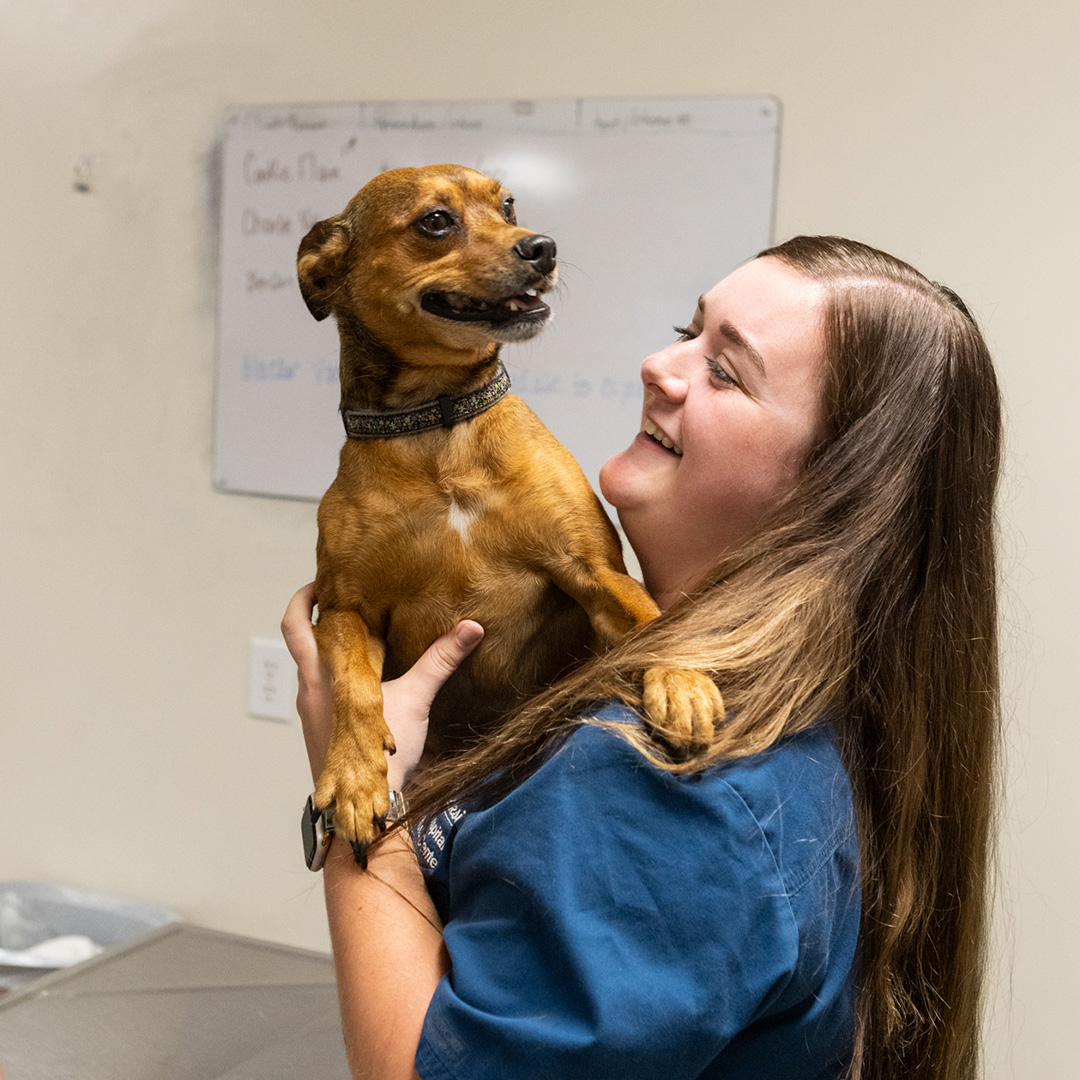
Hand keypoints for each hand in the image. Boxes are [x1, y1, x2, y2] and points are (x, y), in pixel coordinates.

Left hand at [281, 584, 483, 787]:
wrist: (364, 804)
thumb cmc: (382, 753)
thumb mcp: (415, 699)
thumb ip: (441, 660)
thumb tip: (471, 628)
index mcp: (322, 674)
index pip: (295, 624)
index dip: (301, 598)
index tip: (322, 583)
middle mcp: (308, 689)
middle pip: (300, 642)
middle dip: (317, 618)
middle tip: (343, 601)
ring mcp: (310, 712)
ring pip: (312, 668)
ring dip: (329, 649)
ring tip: (360, 635)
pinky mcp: (318, 729)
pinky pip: (320, 691)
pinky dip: (336, 676)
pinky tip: (365, 679)